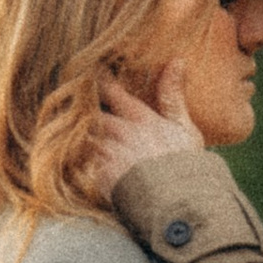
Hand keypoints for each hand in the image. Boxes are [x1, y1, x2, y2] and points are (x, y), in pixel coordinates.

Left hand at [84, 63, 203, 202]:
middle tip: (75, 108)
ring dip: (83, 137)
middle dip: (85, 113)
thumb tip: (177, 60)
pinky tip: (80, 163)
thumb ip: (173, 96)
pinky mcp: (100, 177)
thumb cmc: (187, 166)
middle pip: (92, 115)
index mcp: (141, 119)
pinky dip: (83, 162)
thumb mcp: (185, 128)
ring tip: (75, 137)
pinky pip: (84, 164)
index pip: (112, 92)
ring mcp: (109, 155)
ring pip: (86, 138)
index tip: (90, 76)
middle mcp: (121, 133)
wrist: (181, 202)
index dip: (99, 84)